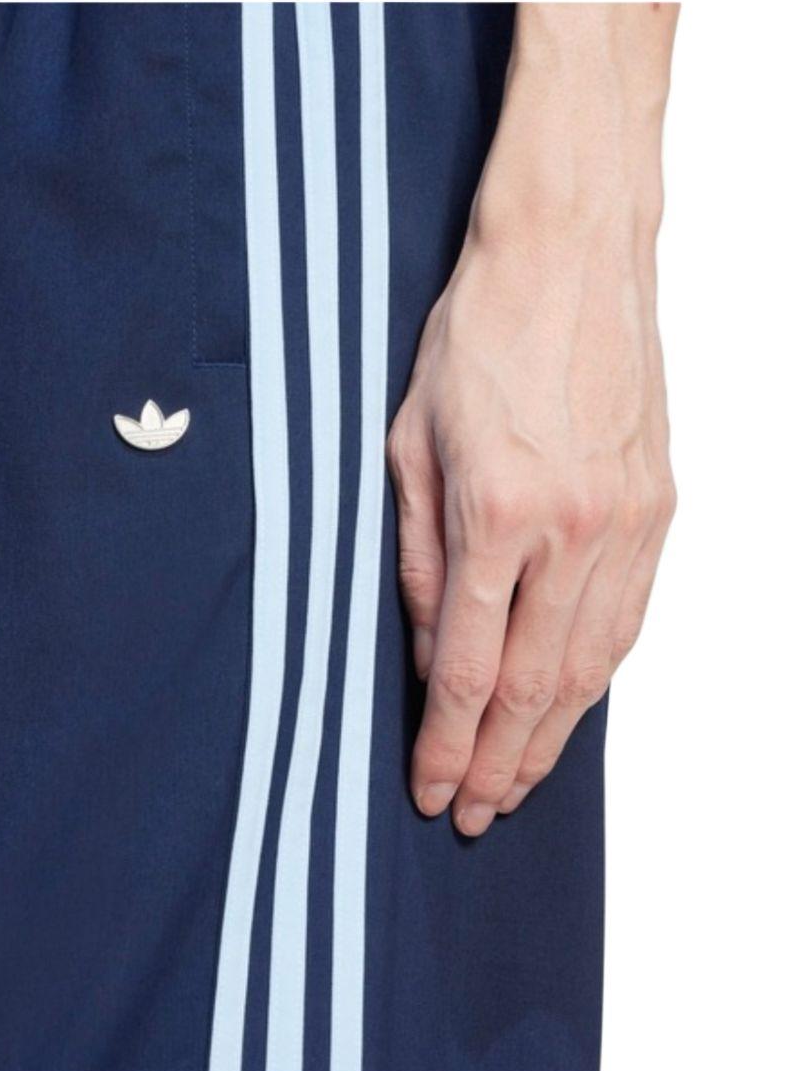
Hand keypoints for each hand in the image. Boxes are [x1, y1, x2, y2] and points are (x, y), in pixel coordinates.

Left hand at [388, 218, 675, 836]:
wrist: (569, 256)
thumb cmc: (476, 339)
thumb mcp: (409, 443)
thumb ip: (415, 555)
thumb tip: (422, 647)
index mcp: (494, 512)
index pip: (465, 665)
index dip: (446, 742)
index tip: (432, 791)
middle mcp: (572, 530)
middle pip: (532, 686)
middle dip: (498, 762)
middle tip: (474, 814)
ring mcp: (628, 522)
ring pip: (591, 666)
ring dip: (552, 737)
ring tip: (519, 785)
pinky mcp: (661, 508)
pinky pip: (629, 618)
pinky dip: (597, 678)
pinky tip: (571, 709)